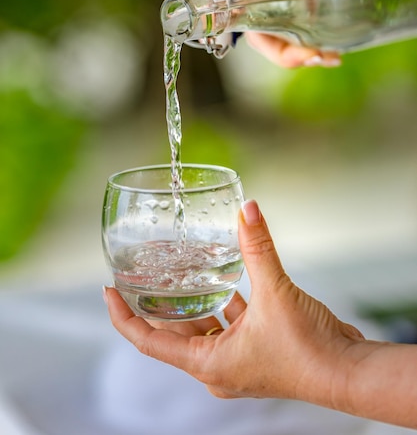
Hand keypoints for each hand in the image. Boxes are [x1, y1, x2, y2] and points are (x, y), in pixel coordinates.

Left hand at [105, 199, 363, 401]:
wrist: (347, 372)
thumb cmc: (308, 349)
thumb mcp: (275, 292)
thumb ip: (258, 248)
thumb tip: (248, 211)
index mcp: (208, 363)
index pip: (148, 342)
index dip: (122, 317)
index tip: (109, 291)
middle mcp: (217, 368)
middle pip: (174, 334)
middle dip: (160, 305)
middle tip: (146, 275)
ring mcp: (236, 363)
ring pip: (203, 330)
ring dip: (195, 304)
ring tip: (183, 274)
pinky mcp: (255, 354)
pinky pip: (228, 328)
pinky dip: (224, 307)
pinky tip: (228, 283)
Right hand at [207, 0, 369, 68]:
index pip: (224, 8)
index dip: (234, 32)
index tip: (271, 42)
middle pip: (253, 34)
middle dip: (282, 52)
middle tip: (317, 56)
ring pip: (270, 36)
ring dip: (295, 52)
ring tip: (329, 57)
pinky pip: (285, 28)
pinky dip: (303, 42)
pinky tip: (330, 48)